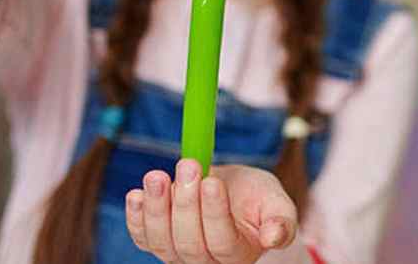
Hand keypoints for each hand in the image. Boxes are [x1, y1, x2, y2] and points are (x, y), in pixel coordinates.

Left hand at [126, 159, 298, 263]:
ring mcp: (178, 255)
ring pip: (161, 242)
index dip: (214, 213)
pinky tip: (136, 194)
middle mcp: (206, 262)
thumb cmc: (257, 199)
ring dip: (156, 208)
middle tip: (188, 165)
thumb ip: (281, 220)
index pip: (222, 241)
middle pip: (189, 243)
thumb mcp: (276, 202)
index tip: (211, 180)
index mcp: (238, 255)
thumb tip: (274, 237)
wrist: (232, 193)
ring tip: (157, 176)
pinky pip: (142, 237)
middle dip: (185, 203)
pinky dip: (136, 217)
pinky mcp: (158, 242)